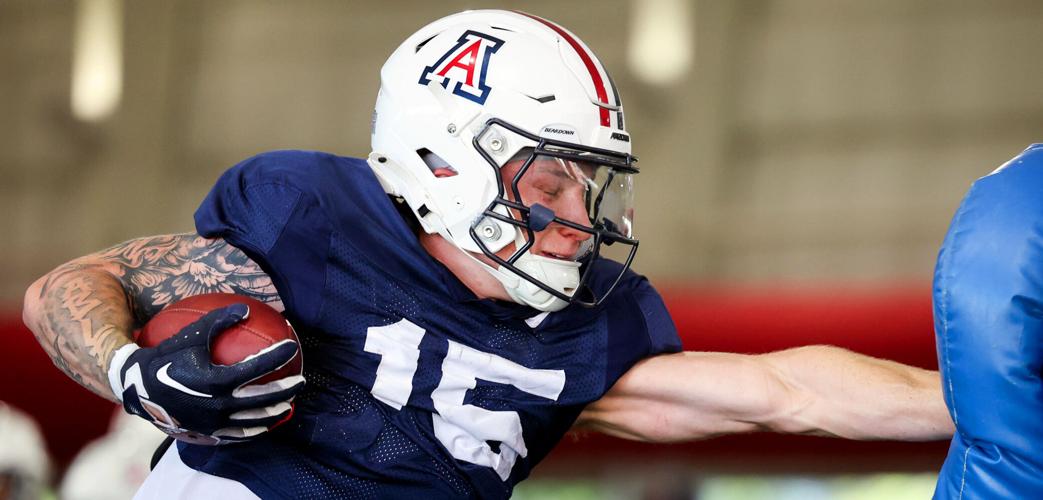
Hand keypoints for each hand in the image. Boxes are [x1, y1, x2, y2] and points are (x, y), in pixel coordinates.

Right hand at [107, 303, 304, 443]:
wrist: (137, 388)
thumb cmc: (166, 357)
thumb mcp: (191, 335)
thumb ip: (219, 321)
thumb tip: (246, 308)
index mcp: (216, 380)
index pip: (257, 368)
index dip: (278, 356)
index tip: (292, 347)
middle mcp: (217, 405)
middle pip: (263, 399)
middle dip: (286, 390)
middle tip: (301, 381)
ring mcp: (213, 422)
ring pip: (253, 421)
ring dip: (274, 413)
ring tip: (288, 405)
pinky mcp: (207, 433)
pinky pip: (237, 435)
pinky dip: (254, 430)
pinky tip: (264, 424)